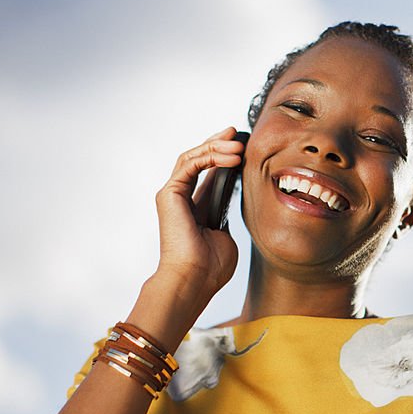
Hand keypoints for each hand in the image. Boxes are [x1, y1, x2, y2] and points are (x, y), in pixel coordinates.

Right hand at [154, 126, 244, 302]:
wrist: (195, 280)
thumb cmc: (211, 267)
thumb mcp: (226, 235)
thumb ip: (226, 216)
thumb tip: (236, 202)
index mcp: (195, 207)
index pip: (209, 172)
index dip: (224, 156)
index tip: (243, 145)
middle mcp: (181, 197)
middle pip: (199, 159)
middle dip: (219, 142)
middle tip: (239, 133)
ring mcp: (173, 194)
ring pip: (193, 157)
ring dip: (217, 146)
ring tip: (239, 144)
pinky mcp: (169, 194)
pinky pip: (190, 164)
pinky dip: (210, 156)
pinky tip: (230, 156)